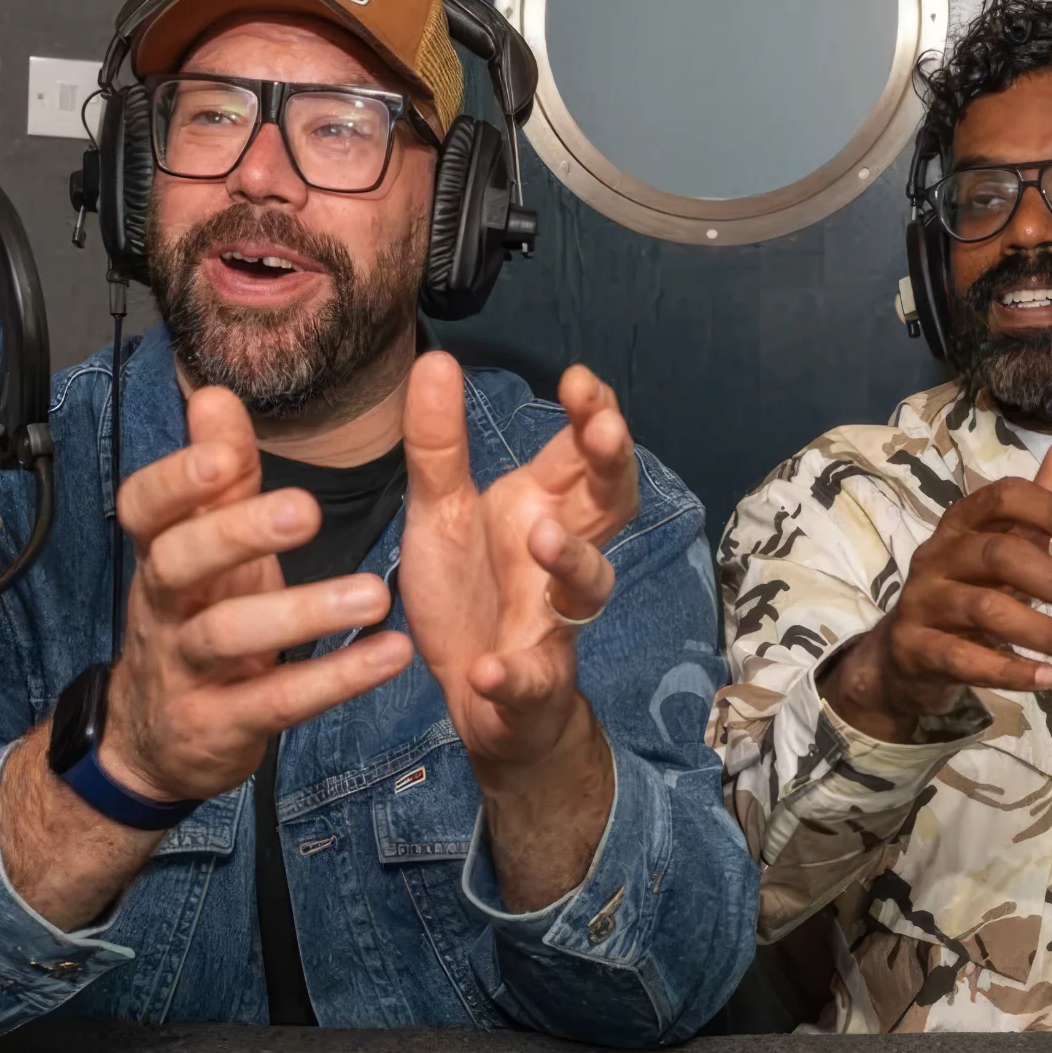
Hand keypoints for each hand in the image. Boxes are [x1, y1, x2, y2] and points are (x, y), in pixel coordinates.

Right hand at [103, 385, 414, 801]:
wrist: (155, 740)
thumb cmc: (199, 619)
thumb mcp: (207, 550)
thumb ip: (219, 479)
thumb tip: (216, 395)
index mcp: (161, 555)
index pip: (143, 508)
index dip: (176, 481)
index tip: (226, 454)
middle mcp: (163, 608)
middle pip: (179, 563)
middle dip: (239, 533)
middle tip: (309, 510)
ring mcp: (185, 671)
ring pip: (228, 636)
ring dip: (302, 612)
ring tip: (375, 595)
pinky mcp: (220, 726)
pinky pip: (277, 703)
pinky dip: (335, 679)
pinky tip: (389, 655)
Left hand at [396, 353, 637, 771]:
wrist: (472, 694)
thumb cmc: (468, 591)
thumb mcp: (438, 512)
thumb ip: (439, 444)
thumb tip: (437, 358)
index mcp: (541, 508)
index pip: (584, 453)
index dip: (593, 414)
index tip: (577, 380)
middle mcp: (559, 558)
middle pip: (611, 506)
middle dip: (613, 466)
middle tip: (603, 431)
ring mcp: (551, 621)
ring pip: (588, 589)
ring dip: (572, 560)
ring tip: (540, 535)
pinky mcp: (528, 684)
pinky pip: (531, 680)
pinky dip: (514, 676)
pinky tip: (489, 668)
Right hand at [823, 437, 1051, 743]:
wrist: (904, 654)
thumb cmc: (967, 589)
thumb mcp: (1003, 544)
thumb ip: (1040, 502)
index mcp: (960, 524)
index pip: (1002, 499)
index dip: (1050, 510)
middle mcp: (936, 556)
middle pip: (999, 556)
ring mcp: (922, 602)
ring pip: (986, 610)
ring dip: (1047, 633)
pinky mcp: (915, 648)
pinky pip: (963, 658)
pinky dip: (1007, 669)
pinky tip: (1046, 678)